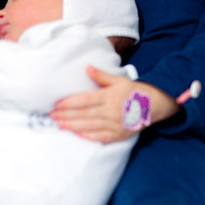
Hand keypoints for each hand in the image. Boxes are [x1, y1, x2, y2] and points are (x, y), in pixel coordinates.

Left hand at [50, 66, 180, 142]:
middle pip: (84, 114)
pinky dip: (87, 136)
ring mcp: (115, 124)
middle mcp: (111, 111)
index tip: (56, 104)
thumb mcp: (119, 80)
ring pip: (89, 126)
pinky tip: (76, 133)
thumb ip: (101, 76)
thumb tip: (87, 67)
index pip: (85, 100)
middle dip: (66, 115)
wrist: (153, 105)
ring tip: (59, 125)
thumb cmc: (133, 91)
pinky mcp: (118, 134)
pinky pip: (100, 137)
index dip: (69, 103)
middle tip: (51, 116)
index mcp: (110, 96)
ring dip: (72, 126)